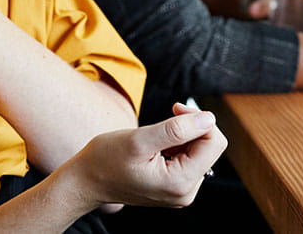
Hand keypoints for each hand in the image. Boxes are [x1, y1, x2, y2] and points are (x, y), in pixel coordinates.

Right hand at [65, 102, 226, 209]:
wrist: (87, 180)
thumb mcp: (139, 139)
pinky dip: (176, 145)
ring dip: (182, 136)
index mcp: (179, 183)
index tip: (175, 109)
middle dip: (191, 127)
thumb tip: (208, 118)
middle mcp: (185, 192)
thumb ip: (176, 129)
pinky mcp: (175, 187)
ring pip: (199, 151)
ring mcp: (181, 192)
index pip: (214, 143)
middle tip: (167, 117)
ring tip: (155, 137)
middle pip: (209, 147)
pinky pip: (189, 158)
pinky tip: (157, 146)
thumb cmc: (106, 160)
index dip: (198, 119)